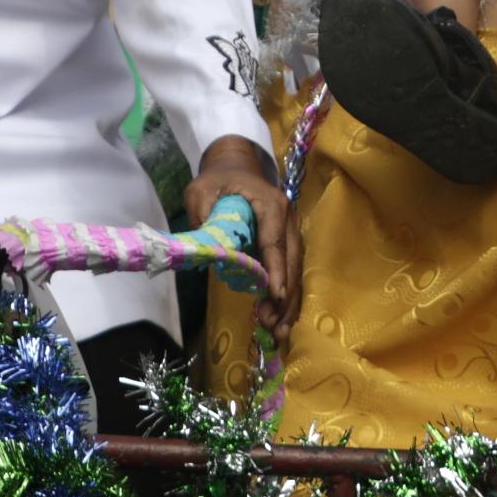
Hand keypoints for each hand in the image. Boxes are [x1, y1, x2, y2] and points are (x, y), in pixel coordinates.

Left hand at [186, 139, 300, 346]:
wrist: (235, 166)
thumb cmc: (217, 180)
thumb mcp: (201, 191)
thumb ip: (203, 216)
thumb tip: (206, 249)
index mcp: (270, 204)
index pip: (275, 241)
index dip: (276, 269)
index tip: (276, 295)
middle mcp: (287, 218)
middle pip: (292, 260)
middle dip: (285, 295)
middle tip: (274, 325)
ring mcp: (290, 231)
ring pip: (295, 269)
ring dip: (288, 300)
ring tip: (277, 329)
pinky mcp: (285, 242)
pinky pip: (289, 269)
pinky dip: (285, 294)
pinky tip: (278, 317)